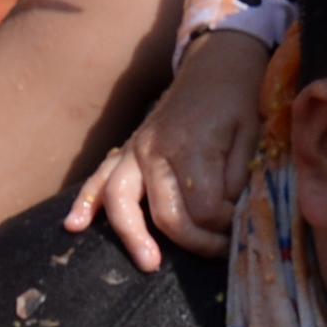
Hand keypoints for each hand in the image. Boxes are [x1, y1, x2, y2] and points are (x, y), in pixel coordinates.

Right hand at [64, 30, 269, 269]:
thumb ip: (236, 178)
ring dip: (133, 237)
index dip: (224, 226)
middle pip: (165, 214)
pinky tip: (74, 226)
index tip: (241, 224)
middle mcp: (155, 149)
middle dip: (195, 242)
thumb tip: (222, 217)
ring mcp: (134, 149)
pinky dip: (85, 203)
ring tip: (149, 264)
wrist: (216, 63)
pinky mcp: (125, 149)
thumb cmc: (239, 100)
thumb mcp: (252, 135)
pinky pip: (98, 179)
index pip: (204, 208)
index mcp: (193, 145)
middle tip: (218, 253)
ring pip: (120, 202)